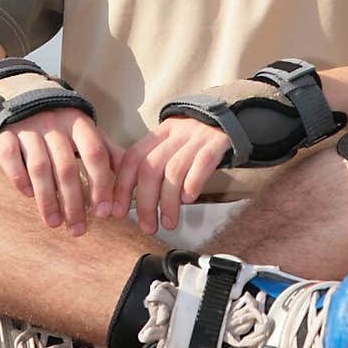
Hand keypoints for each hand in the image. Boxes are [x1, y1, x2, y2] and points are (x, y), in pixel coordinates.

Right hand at [0, 108, 124, 235]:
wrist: (24, 97)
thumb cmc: (62, 125)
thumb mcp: (86, 132)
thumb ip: (108, 153)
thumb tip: (132, 179)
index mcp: (79, 123)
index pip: (95, 154)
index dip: (100, 185)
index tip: (103, 213)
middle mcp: (54, 124)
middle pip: (66, 167)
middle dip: (74, 203)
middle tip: (78, 230)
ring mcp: (28, 129)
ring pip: (39, 167)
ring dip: (47, 199)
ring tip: (54, 223)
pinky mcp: (5, 135)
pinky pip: (10, 158)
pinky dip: (19, 179)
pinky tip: (28, 195)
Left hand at [111, 117, 230, 234]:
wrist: (229, 120)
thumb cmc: (197, 141)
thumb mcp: (172, 144)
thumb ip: (154, 163)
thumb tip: (132, 199)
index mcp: (160, 134)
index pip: (132, 158)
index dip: (123, 186)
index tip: (119, 211)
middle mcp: (175, 134)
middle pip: (150, 168)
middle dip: (145, 202)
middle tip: (147, 226)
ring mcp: (196, 137)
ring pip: (173, 170)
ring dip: (167, 202)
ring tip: (168, 222)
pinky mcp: (217, 143)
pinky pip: (202, 163)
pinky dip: (192, 184)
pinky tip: (188, 200)